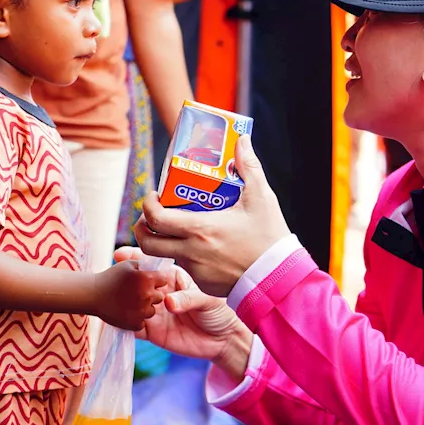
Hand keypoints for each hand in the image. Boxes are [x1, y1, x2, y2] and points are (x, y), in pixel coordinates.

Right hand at [90, 259, 173, 330]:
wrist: (93, 295)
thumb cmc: (111, 277)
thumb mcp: (129, 265)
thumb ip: (146, 265)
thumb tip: (159, 267)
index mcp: (147, 279)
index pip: (163, 279)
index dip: (155, 279)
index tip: (146, 281)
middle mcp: (147, 295)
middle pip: (159, 296)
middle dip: (151, 294)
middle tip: (136, 292)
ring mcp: (141, 311)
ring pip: (152, 311)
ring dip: (144, 308)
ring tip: (130, 302)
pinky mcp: (135, 324)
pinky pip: (142, 322)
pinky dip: (136, 319)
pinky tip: (126, 312)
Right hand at [114, 247, 248, 364]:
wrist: (223, 341)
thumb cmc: (219, 312)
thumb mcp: (207, 300)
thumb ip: (188, 299)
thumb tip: (167, 302)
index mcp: (172, 277)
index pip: (151, 265)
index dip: (135, 259)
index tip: (120, 255)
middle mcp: (160, 293)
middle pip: (137, 283)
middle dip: (125, 280)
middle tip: (117, 280)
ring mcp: (154, 312)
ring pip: (132, 304)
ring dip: (124, 302)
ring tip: (119, 300)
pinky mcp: (151, 331)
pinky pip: (133, 327)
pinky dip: (125, 323)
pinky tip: (120, 320)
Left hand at [135, 135, 291, 297]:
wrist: (280, 277)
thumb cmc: (269, 237)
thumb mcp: (261, 198)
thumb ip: (249, 167)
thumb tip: (241, 140)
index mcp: (200, 229)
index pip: (156, 218)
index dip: (148, 205)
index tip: (154, 197)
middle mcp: (191, 252)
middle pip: (148, 242)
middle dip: (142, 228)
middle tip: (153, 215)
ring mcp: (196, 271)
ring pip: (167, 254)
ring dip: (167, 240)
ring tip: (182, 227)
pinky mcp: (203, 284)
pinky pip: (186, 268)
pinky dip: (187, 255)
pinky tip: (204, 246)